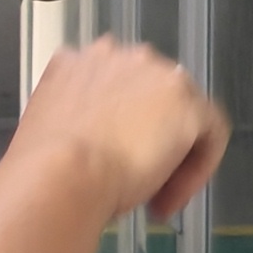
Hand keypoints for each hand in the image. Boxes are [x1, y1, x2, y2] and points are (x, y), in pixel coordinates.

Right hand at [15, 39, 229, 224]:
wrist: (61, 173)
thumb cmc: (43, 165)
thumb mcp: (50, 128)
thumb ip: (76, 122)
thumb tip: (91, 147)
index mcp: (78, 62)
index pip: (112, 86)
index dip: (116, 129)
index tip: (107, 165)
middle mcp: (120, 56)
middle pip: (150, 93)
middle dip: (146, 135)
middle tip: (135, 179)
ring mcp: (157, 75)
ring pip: (181, 110)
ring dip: (172, 151)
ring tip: (155, 193)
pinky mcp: (188, 104)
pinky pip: (209, 133)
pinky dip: (197, 167)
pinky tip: (173, 196)